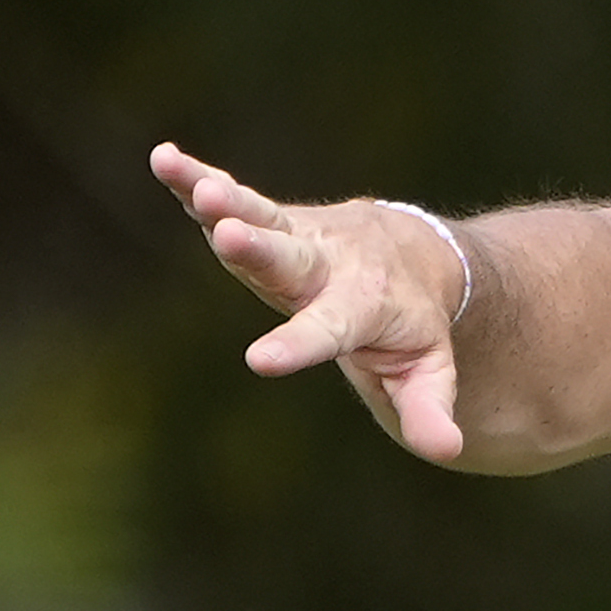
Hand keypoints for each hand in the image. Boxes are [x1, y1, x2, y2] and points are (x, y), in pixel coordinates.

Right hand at [151, 141, 471, 462]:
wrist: (417, 253)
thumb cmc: (413, 323)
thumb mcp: (428, 370)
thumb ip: (429, 408)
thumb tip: (447, 451)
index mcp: (361, 308)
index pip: (328, 329)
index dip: (296, 345)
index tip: (258, 362)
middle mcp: (328, 265)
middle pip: (290, 258)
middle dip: (258, 249)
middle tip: (228, 235)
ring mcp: (300, 235)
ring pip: (261, 214)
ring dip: (225, 200)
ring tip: (195, 186)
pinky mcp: (275, 218)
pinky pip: (236, 193)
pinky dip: (197, 178)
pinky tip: (163, 159)